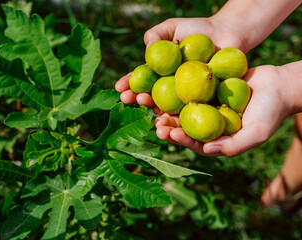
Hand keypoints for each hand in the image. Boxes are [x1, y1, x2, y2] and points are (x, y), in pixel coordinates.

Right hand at [115, 17, 246, 108]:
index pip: (141, 80)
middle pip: (152, 97)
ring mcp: (186, 96)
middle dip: (139, 100)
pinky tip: (176, 124)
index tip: (119, 89)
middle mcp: (170, 87)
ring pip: (170, 109)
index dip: (129, 85)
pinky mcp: (204, 102)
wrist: (228, 33)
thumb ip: (157, 34)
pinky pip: (193, 112)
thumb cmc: (198, 28)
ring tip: (152, 116)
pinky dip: (184, 120)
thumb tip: (147, 49)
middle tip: (130, 100)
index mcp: (160, 73)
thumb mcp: (173, 26)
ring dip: (159, 115)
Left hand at [155, 65, 294, 155]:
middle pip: (183, 125)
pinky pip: (187, 87)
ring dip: (165, 106)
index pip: (194, 142)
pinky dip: (175, 86)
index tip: (169, 133)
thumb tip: (208, 150)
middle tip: (154, 121)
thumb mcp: (257, 132)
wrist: (279, 85)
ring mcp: (205, 105)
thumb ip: (234, 145)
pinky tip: (162, 81)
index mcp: (215, 137)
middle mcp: (207, 122)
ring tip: (150, 103)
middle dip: (167, 124)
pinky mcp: (205, 88)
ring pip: (181, 107)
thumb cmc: (271, 112)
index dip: (180, 139)